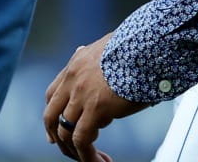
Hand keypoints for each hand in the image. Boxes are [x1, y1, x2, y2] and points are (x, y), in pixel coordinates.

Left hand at [42, 33, 148, 161]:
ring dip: (76, 152)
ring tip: (92, 160)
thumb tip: (90, 57)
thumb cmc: (135, 48)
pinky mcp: (95, 109)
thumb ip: (95, 58)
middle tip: (66, 149)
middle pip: (51, 115)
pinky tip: (99, 161)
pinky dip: (87, 156)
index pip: (53, 93)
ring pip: (65, 132)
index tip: (55, 131)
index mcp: (76, 63)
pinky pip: (82, 140)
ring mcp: (81, 94)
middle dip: (56, 136)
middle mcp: (73, 79)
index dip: (52, 115)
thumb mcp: (107, 47)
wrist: (146, 47)